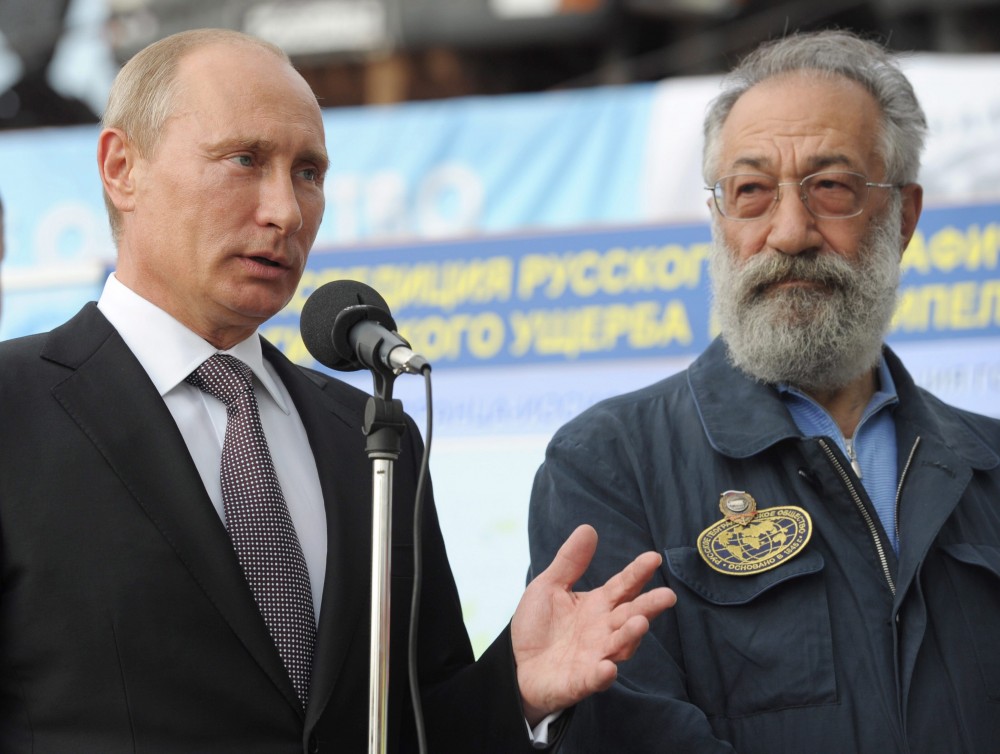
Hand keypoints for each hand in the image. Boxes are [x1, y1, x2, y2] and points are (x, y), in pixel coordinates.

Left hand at [511, 524, 675, 725]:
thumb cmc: (538, 625)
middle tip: (668, 596)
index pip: (623, 586)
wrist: (517, 666)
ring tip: (640, 623)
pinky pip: (595, 679)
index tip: (653, 557)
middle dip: (649, 607)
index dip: (638, 573)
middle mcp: (603, 630)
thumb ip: (570, 561)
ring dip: (631, 636)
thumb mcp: (549, 586)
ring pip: (620, 646)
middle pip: (631, 616)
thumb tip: (588, 528)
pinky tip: (607, 668)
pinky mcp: (581, 681)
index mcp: (598, 605)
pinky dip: (602, 675)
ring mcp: (595, 656)